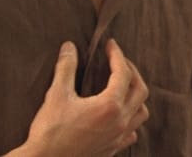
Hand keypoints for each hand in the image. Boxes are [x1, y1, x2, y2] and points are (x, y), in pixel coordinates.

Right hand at [8, 39, 148, 155]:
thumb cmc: (50, 130)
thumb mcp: (56, 95)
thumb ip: (66, 68)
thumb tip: (69, 47)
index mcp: (110, 106)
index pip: (123, 73)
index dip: (117, 55)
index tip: (109, 44)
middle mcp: (120, 122)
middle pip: (139, 90)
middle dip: (131, 71)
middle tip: (118, 60)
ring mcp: (118, 137)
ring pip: (141, 112)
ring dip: (136, 95)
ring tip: (124, 85)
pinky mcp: (113, 149)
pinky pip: (132, 132)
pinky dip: (131, 119)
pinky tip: (120, 115)